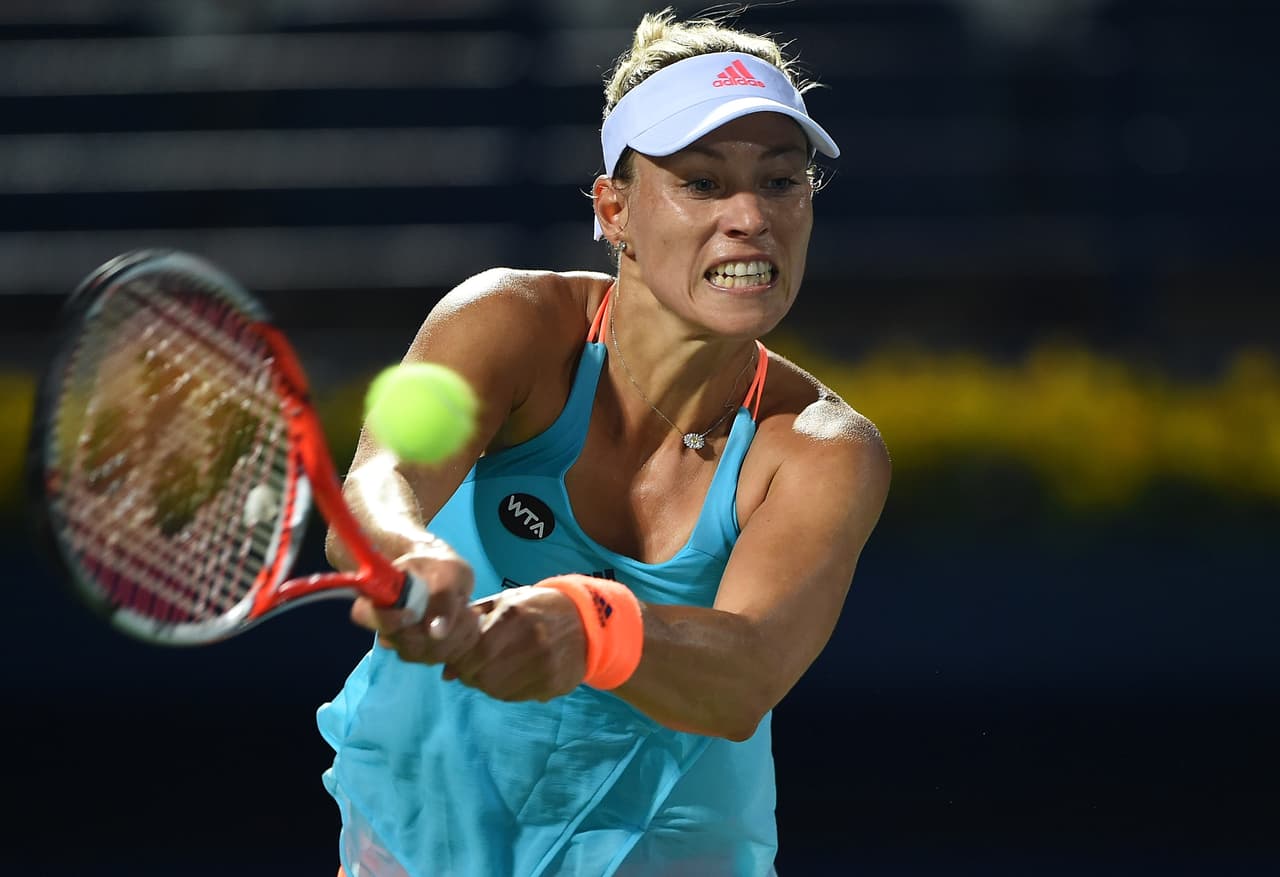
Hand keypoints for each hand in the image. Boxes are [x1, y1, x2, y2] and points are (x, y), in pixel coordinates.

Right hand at [350, 537, 478, 664]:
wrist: (447, 575)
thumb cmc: (441, 567)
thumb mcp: (448, 571)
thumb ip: (441, 596)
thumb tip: (435, 632)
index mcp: (379, 595)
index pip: (363, 615)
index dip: (388, 620)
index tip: (413, 613)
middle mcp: (386, 624)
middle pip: (405, 644)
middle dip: (441, 628)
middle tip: (462, 605)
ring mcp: (404, 642)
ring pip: (427, 655)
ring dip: (457, 635)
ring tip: (468, 611)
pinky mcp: (424, 653)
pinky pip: (443, 659)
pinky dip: (463, 642)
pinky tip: (469, 623)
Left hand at [443, 586, 586, 701]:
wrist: (586, 621)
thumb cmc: (538, 608)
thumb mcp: (506, 602)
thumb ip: (474, 627)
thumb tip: (446, 670)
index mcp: (513, 615)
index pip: (473, 652)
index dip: (461, 661)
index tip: (460, 659)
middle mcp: (530, 640)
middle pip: (482, 675)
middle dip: (471, 675)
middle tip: (475, 667)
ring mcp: (544, 664)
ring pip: (497, 690)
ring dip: (488, 684)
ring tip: (496, 669)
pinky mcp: (554, 682)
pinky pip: (516, 697)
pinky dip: (507, 691)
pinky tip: (513, 676)